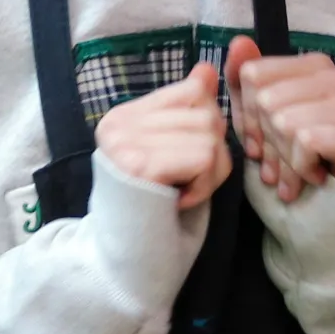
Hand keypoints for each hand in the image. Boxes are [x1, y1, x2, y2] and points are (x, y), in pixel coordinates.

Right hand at [93, 62, 231, 210]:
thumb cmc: (154, 212)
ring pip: (210, 134)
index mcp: (125, 116)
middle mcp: (119, 123)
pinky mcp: (139, 164)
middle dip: (215, 154)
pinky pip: (205, 155)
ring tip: (184, 193)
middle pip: (206, 112)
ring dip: (212, 173)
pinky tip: (181, 201)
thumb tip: (205, 70)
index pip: (192, 91)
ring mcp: (125, 142)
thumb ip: (187, 114)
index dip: (208, 129)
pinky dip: (205, 185)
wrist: (124, 263)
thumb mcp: (175, 155)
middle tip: (189, 185)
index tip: (187, 163)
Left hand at [224, 36, 334, 205]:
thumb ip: (245, 82)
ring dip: (282, 160)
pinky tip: (315, 176)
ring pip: (286, 122)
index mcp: (316, 66)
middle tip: (276, 164)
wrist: (333, 210)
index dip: (246, 115)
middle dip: (264, 142)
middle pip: (267, 100)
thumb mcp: (258, 121)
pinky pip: (308, 141)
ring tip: (293, 175)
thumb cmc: (295, 162)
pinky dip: (302, 168)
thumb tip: (239, 42)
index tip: (258, 140)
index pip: (253, 75)